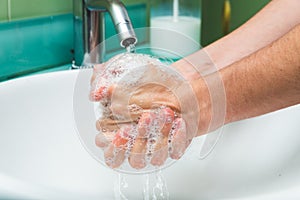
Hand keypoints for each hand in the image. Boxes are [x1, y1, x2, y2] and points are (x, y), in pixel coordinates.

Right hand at [90, 54, 206, 168]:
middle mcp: (139, 143)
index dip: (114, 146)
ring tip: (163, 114)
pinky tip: (178, 121)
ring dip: (159, 138)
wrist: (173, 80)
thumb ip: (102, 81)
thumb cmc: (144, 80)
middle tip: (139, 124)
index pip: (111, 152)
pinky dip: (178, 138)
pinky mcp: (174, 144)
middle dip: (137, 145)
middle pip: (134, 160)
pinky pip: (176, 151)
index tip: (120, 130)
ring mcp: (157, 146)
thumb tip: (95, 94)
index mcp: (119, 132)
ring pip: (155, 158)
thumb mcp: (120, 73)